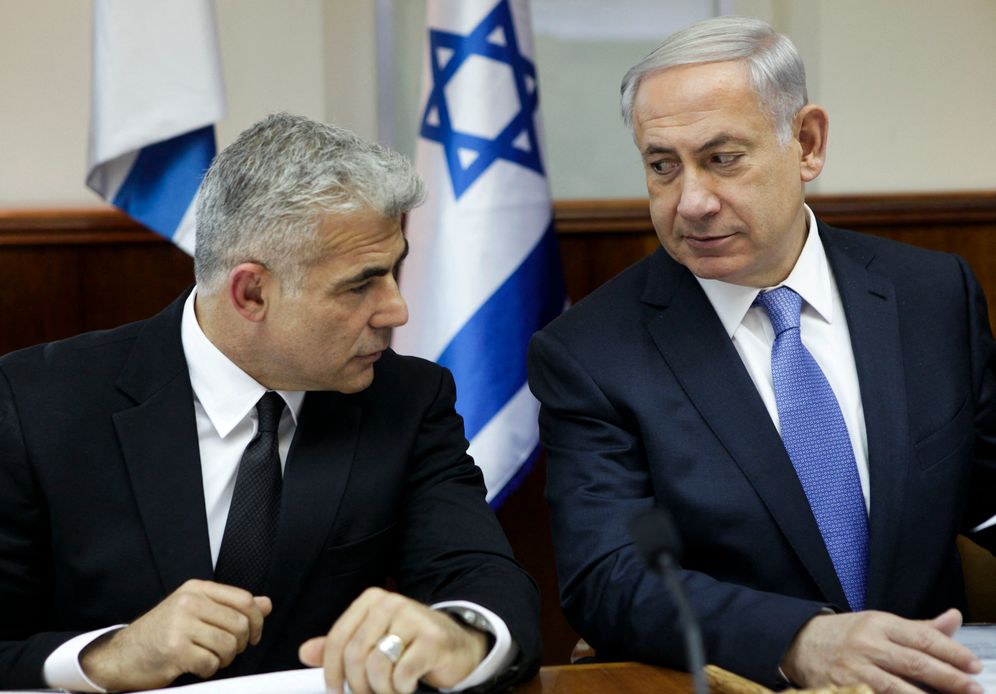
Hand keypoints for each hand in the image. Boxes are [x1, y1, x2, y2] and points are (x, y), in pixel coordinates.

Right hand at [80, 579, 271, 690]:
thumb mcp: (196, 611)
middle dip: (240, 644)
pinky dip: (208, 670)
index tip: (252, 636)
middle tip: (226, 652)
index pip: (244, 600)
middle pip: (241, 624)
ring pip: (229, 644)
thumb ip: (231, 607)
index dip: (257, 621)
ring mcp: (180, 624)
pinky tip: (196, 666)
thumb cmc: (162, 633)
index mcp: (197, 589)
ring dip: (224, 659)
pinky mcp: (174, 649)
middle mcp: (189, 602)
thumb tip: (267, 604)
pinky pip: (211, 663)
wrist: (121, 655)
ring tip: (210, 658)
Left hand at [298, 587, 488, 693]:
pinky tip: (407, 685)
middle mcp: (391, 603)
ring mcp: (414, 618)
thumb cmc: (410, 645)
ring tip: (390, 689)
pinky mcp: (433, 639)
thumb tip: (305, 652)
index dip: (331, 671)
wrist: (457, 646)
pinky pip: (402, 674)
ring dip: (381, 689)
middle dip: (358, 685)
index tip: (334, 690)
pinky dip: (401, 689)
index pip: (338, 639)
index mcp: (371, 601)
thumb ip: (341, 647)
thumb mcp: (373, 642)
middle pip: (355, 655)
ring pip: (377, 666)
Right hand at [781, 608, 982, 692]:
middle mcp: (867, 644)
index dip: (952, 652)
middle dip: (949, 679)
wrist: (797, 643)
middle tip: (974, 688)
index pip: (922, 637)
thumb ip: (918, 628)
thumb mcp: (879, 624)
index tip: (973, 665)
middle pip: (915, 663)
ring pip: (898, 688)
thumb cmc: (845, 636)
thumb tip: (954, 619)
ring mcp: (854, 670)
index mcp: (878, 623)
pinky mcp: (843, 689)